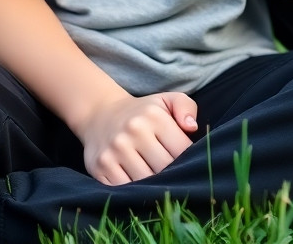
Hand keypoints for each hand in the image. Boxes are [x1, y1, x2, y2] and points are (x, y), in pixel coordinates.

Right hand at [77, 89, 198, 184]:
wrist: (101, 113)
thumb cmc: (142, 111)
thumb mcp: (166, 100)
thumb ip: (186, 107)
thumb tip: (192, 128)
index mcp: (154, 116)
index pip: (181, 149)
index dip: (187, 159)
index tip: (185, 161)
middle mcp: (133, 131)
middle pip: (163, 168)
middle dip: (170, 174)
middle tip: (171, 174)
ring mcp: (115, 150)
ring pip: (144, 182)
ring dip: (152, 186)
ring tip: (155, 180)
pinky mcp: (100, 166)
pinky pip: (123, 189)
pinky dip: (132, 192)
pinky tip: (137, 185)